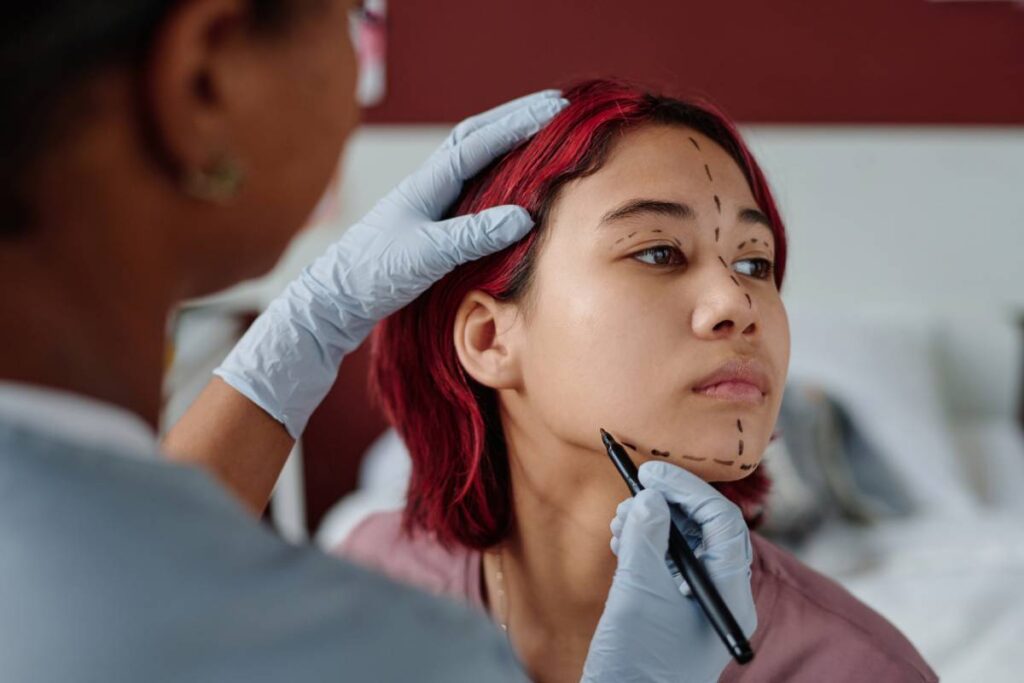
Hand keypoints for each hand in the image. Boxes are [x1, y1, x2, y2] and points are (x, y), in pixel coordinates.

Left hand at [214, 90, 567, 436]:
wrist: (334, 299)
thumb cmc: (373, 274)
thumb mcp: (426, 255)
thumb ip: (473, 236)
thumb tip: (525, 217)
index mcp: (427, 183)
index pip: (478, 142)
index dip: (517, 124)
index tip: (553, 110)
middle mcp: (428, 185)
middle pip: (476, 137)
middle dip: (515, 119)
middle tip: (555, 107)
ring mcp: (428, 203)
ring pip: (473, 159)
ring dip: (505, 140)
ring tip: (541, 132)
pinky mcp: (429, 225)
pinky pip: (471, 187)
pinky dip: (496, 174)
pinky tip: (510, 182)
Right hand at [582, 461, 756, 682]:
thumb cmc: (637, 663)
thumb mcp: (638, 593)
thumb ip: (645, 539)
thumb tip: (650, 498)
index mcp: (730, 594)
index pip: (722, 522)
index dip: (688, 489)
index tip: (651, 474)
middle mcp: (723, 596)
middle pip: (706, 529)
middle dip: (667, 505)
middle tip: (632, 494)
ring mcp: (700, 603)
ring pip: (685, 542)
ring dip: (652, 522)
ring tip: (619, 522)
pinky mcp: (677, 607)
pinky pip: (670, 562)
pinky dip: (645, 543)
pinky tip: (622, 540)